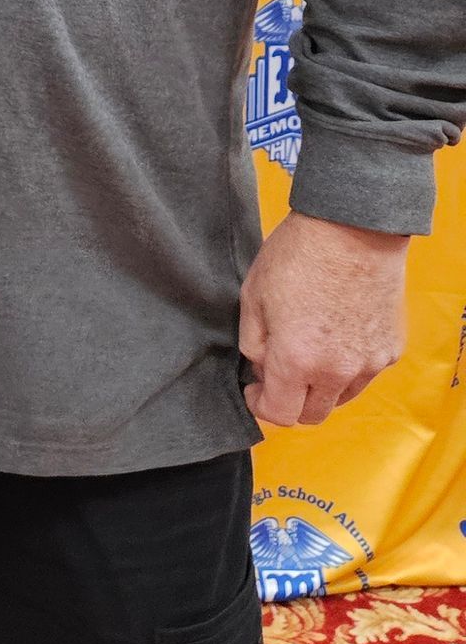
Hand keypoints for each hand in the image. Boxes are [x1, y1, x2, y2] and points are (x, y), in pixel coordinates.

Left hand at [238, 210, 408, 427]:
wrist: (354, 228)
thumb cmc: (298, 255)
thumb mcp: (253, 296)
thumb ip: (254, 344)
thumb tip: (262, 369)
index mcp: (296, 360)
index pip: (279, 414)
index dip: (260, 405)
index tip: (255, 389)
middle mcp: (336, 371)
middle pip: (312, 414)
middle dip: (291, 400)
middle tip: (280, 370)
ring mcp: (369, 363)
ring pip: (340, 398)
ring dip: (321, 386)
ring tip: (311, 349)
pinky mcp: (390, 351)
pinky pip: (364, 374)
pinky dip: (348, 367)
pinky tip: (338, 333)